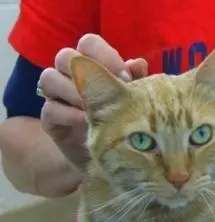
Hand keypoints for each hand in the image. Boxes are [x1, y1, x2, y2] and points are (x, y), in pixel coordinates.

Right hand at [38, 34, 148, 170]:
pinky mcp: (50, 121)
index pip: (89, 43)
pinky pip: (50, 109)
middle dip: (87, 70)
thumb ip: (136, 81)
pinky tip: (86, 121)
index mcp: (92, 65)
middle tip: (110, 90)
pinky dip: (68, 113)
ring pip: (49, 78)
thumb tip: (136, 63)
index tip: (125, 76)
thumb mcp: (135, 100)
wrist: (112, 156)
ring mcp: (57, 97)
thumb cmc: (125, 121)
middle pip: (64, 56)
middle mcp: (70, 76)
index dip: (104, 55)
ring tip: (95, 106)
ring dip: (73, 90)